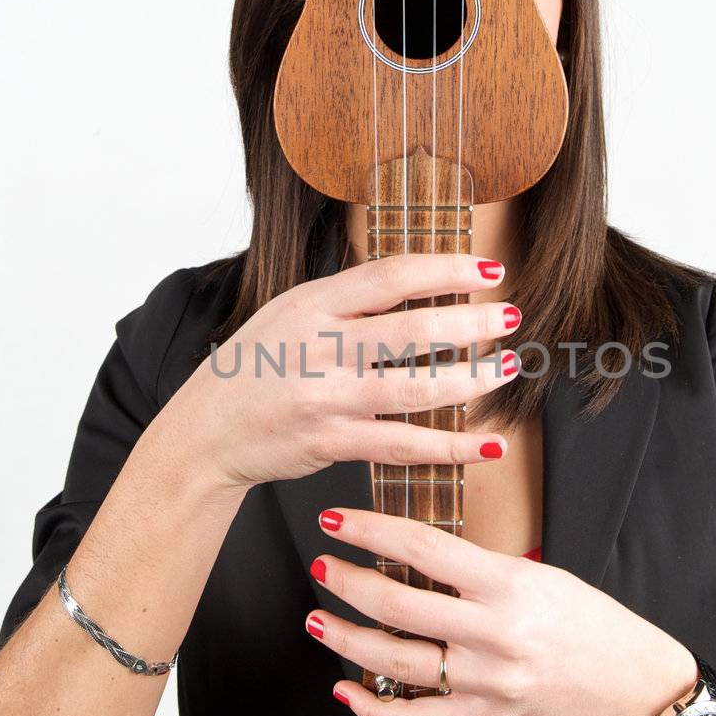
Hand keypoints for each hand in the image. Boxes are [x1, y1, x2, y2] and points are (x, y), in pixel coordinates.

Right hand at [167, 253, 521, 490]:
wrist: (204, 433)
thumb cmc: (254, 369)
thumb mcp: (289, 314)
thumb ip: (346, 302)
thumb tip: (418, 282)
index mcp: (311, 305)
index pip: (390, 276)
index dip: (446, 269)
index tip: (490, 268)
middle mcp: (318, 347)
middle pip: (410, 331)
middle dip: (470, 322)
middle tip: (510, 317)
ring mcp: (325, 398)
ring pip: (414, 390)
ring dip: (470, 380)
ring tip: (507, 369)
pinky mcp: (330, 443)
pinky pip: (402, 446)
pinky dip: (451, 447)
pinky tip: (488, 445)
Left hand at [304, 507, 698, 715]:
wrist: (632, 681)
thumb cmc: (588, 621)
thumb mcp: (539, 575)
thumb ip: (480, 570)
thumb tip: (418, 555)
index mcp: (507, 584)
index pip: (423, 548)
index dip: (371, 531)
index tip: (339, 521)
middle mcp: (494, 633)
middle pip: (398, 605)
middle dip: (348, 582)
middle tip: (323, 565)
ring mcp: (487, 682)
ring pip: (396, 662)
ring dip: (347, 639)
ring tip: (319, 619)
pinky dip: (373, 709)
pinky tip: (345, 689)